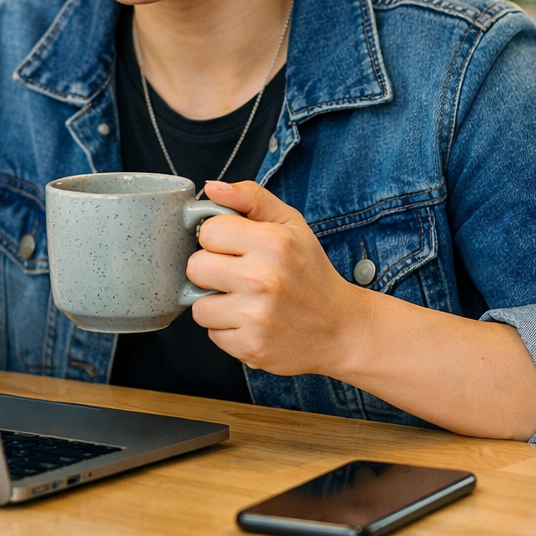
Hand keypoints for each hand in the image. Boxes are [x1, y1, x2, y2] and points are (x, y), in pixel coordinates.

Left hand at [186, 180, 365, 375]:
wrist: (341, 329)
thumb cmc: (311, 273)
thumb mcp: (290, 224)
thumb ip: (251, 197)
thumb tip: (211, 188)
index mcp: (273, 243)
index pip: (208, 232)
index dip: (217, 239)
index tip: (233, 248)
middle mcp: (264, 279)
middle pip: (195, 268)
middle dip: (211, 271)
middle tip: (236, 275)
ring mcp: (257, 316)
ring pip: (198, 306)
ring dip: (215, 304)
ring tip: (243, 300)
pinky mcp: (251, 347)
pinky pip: (213, 334)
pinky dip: (227, 330)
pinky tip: (251, 322)